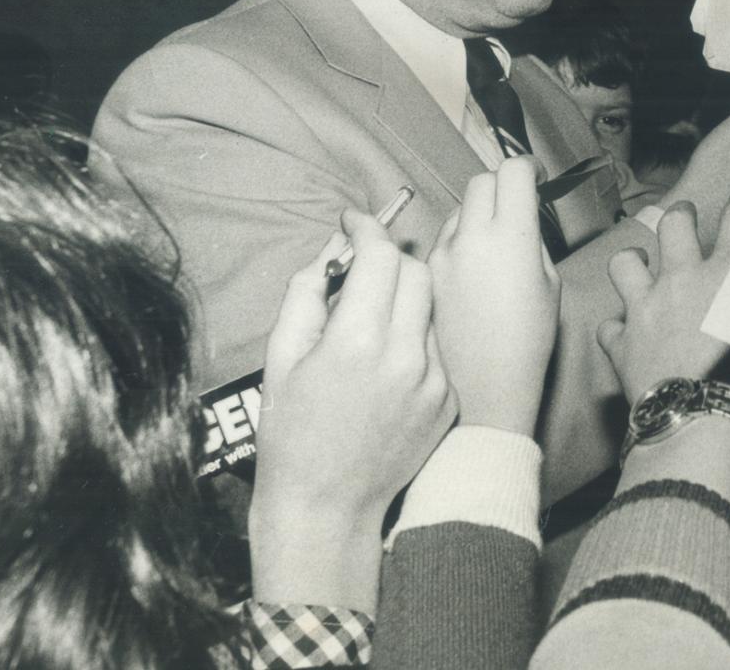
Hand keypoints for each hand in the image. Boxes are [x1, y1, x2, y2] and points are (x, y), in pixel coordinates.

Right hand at [250, 211, 456, 609]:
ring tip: (370, 322)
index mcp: (358, 341)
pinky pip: (436, 347)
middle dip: (388, 260)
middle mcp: (407, 355)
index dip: (365, 229)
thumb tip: (331, 251)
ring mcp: (435, 379)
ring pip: (431, 308)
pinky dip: (414, 338)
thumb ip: (306, 293)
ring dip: (404, 299)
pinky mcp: (448, 400)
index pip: (380, 256)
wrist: (327, 507)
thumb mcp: (281, 357)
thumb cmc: (292, 434)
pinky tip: (386, 364)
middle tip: (360, 270)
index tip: (352, 222)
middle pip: (416, 271)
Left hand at [428, 156, 560, 435]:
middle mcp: (471, 237)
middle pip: (482, 182)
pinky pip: (443, 240)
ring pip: (459, 210)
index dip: (529, 170)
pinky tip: (470, 273)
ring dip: (477, 215)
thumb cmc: (529, 340)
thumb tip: (522, 217)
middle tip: (515, 209)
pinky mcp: (425, 273)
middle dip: (501, 188)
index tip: (535, 180)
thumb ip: (533, 240)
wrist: (485, 388)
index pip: (513, 172)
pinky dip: (458, 243)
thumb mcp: (549, 284)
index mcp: (511, 237)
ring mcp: (442, 255)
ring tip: (492, 249)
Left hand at [598, 182, 729, 404]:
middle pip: (674, 225)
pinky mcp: (623, 342)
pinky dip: (617, 329)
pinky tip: (624, 332)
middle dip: (680, 215)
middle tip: (684, 217)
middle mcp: (683, 281)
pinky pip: (610, 327)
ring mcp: (646, 308)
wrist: (697, 414)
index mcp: (727, 275)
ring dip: (633, 262)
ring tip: (638, 264)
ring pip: (625, 264)